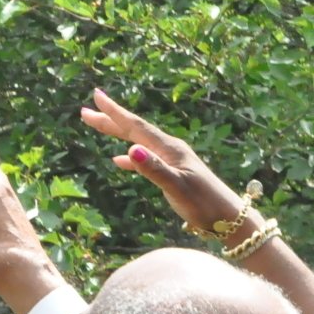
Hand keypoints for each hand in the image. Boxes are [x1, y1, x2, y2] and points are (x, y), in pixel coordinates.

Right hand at [81, 88, 244, 232]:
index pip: (136, 127)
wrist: (228, 217)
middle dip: (110, 119)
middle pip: (134, 130)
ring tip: (99, 126)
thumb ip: (154, 169)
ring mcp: (171, 160)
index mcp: (169, 149)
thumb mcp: (177, 187)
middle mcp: (170, 149)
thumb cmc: (204, 204)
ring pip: (138, 142)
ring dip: (117, 134)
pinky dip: (129, 158)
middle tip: (86, 110)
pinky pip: (145, 158)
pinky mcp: (172, 172)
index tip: (96, 95)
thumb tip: (129, 150)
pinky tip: (119, 160)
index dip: (115, 112)